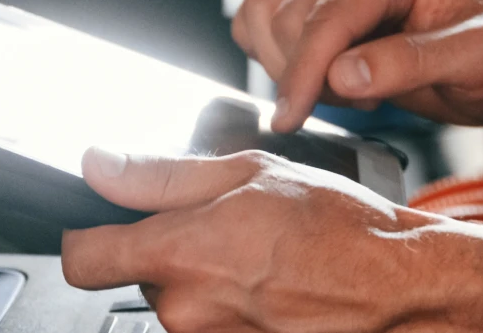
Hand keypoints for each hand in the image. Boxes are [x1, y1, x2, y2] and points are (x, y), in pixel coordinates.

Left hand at [60, 148, 463, 331]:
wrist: (399, 287)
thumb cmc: (339, 229)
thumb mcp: (251, 173)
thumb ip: (162, 174)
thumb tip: (98, 165)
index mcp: (179, 254)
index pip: (83, 259)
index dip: (88, 237)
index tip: (103, 226)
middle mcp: (185, 310)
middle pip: (141, 279)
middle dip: (172, 254)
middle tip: (227, 232)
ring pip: (181, 306)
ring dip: (207, 283)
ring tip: (261, 261)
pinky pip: (215, 329)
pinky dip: (235, 311)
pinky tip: (273, 291)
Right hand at [233, 0, 482, 130]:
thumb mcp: (480, 62)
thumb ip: (412, 63)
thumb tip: (344, 73)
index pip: (327, 16)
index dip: (304, 71)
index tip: (292, 117)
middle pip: (289, 19)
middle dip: (308, 75)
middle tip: (363, 102)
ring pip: (269, 18)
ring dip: (294, 67)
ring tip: (353, 88)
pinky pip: (265, 14)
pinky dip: (277, 52)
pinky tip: (329, 75)